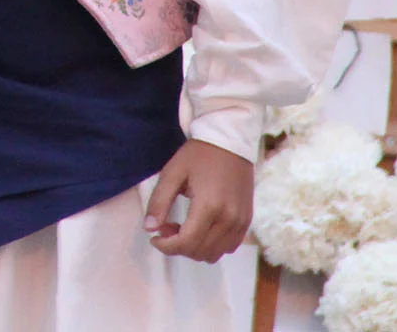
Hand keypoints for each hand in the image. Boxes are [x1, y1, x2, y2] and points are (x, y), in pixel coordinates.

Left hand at [144, 139, 254, 260]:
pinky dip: (211, 245)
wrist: (230, 143)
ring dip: (194, 248)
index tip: (154, 238)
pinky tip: (200, 228)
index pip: (186, 243)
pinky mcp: (247, 221)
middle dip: (177, 246)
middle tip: (166, 227)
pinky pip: (229, 247)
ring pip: (214, 254)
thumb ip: (159, 202)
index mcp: (209, 206)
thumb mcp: (172, 173)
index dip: (166, 246)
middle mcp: (228, 219)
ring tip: (183, 227)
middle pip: (199, 252)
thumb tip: (149, 228)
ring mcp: (241, 222)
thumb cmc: (198, 156)